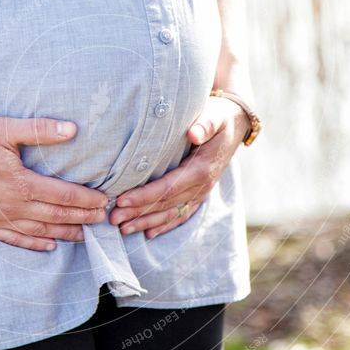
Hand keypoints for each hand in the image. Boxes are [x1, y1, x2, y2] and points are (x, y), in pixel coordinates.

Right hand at [0, 117, 108, 251]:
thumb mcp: (4, 129)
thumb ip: (40, 130)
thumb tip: (72, 129)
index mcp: (21, 183)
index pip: (64, 195)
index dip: (87, 200)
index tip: (104, 201)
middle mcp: (13, 206)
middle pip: (56, 216)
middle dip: (83, 218)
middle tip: (103, 220)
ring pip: (39, 232)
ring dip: (64, 233)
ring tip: (84, 235)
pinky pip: (14, 239)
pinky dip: (34, 244)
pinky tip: (49, 246)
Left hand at [109, 96, 249, 238]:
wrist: (237, 124)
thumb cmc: (220, 117)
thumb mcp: (215, 115)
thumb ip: (205, 124)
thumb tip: (193, 133)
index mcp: (201, 169)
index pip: (168, 187)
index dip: (145, 196)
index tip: (122, 201)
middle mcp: (201, 186)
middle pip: (165, 205)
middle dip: (138, 213)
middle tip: (113, 218)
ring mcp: (201, 193)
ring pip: (171, 213)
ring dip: (147, 223)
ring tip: (123, 229)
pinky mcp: (200, 194)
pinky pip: (181, 214)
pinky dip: (165, 225)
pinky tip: (149, 233)